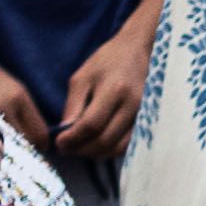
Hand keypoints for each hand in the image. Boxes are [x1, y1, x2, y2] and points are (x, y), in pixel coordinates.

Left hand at [55, 2, 158, 156]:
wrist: (137, 51)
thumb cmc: (107, 61)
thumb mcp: (82, 77)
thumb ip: (73, 105)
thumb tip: (64, 133)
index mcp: (114, 90)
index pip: (91, 124)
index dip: (73, 138)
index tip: (58, 143)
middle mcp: (132, 105)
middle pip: (105, 140)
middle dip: (81, 150)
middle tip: (65, 149)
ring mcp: (143, 115)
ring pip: (118, 148)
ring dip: (95, 153)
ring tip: (79, 148)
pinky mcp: (147, 120)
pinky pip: (127, 145)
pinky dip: (109, 150)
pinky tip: (96, 144)